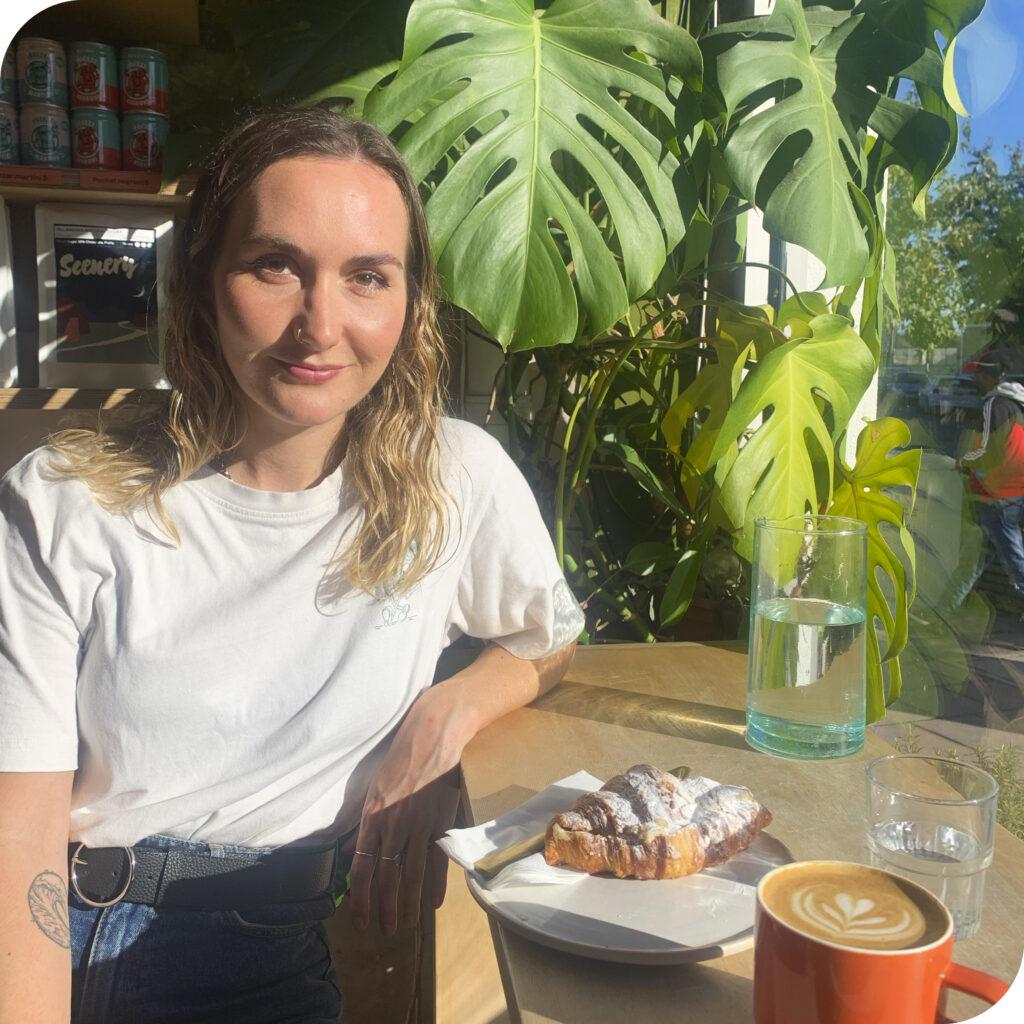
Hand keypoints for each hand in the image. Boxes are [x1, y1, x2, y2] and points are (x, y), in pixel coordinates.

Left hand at [347, 690, 464, 933]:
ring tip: (404, 925)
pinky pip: (436, 861)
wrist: (433, 734)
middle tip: (385, 931)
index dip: (360, 897)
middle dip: (384, 908)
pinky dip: (434, 885)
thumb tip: (354, 846)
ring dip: (406, 904)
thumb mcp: (375, 787)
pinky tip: (431, 904)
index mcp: (372, 816)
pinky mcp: (440, 820)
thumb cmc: (402, 756)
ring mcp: (417, 825)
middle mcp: (392, 825)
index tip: (359, 919)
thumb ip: (364, 821)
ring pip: (409, 874)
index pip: (362, 867)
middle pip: (386, 878)